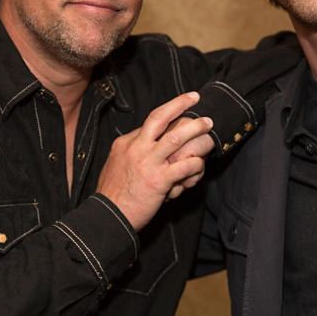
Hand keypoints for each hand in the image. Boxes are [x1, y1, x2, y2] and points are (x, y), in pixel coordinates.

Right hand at [95, 92, 212, 230]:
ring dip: (196, 129)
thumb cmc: (114, 194)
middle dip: (179, 104)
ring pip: (176, 138)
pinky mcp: (159, 181)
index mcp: (126, 143)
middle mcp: (136, 148)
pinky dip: (196, 164)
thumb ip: (133, 153)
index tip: (181, 109)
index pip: (150, 122)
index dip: (169, 114)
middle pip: (160, 117)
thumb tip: (150, 145)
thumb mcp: (117, 164)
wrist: (108, 217)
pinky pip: (184, 166)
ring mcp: (148, 163)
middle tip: (194, 98)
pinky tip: (200, 165)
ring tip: (208, 125)